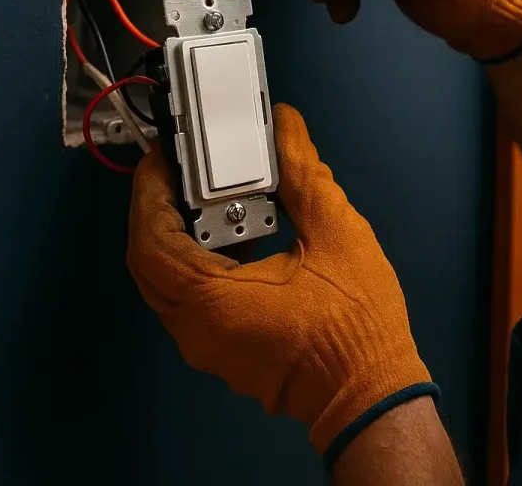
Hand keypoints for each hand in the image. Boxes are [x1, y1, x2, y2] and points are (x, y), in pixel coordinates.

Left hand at [127, 103, 434, 458]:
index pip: (151, 241)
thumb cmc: (355, 323)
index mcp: (213, 303)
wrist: (372, 392)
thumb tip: (285, 127)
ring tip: (205, 197)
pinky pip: (190, 301)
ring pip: (167, 283)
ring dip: (177, 236)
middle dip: (156, 210)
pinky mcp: (224, 351)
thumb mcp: (335, 233)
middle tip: (178, 172)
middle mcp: (197, 331)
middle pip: (149, 263)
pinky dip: (197, 262)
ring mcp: (207, 347)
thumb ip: (303, 172)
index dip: (148, 192)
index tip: (162, 159)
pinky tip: (235, 238)